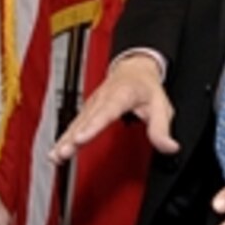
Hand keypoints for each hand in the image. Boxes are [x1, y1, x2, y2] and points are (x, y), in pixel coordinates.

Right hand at [48, 53, 178, 163]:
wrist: (134, 68)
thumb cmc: (145, 86)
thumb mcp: (161, 105)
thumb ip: (162, 128)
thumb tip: (169, 147)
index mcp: (121, 94)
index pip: (106, 111)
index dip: (93, 125)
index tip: (81, 138)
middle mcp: (103, 98)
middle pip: (87, 119)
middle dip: (74, 136)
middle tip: (64, 152)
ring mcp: (93, 103)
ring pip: (77, 122)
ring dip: (65, 139)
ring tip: (56, 156)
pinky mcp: (88, 109)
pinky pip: (75, 124)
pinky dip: (64, 137)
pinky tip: (56, 152)